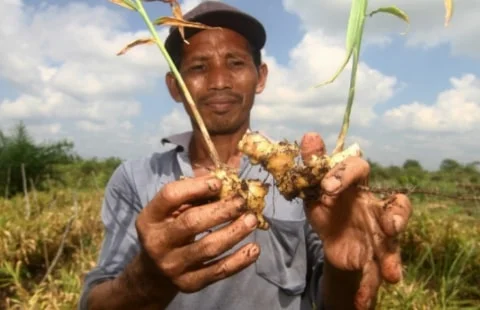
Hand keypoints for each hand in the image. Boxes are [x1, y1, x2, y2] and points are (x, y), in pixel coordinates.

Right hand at [135, 174, 259, 293]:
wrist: (153, 273)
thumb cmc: (169, 230)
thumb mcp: (170, 212)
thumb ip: (192, 196)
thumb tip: (226, 182)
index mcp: (150, 218)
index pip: (170, 196)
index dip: (196, 187)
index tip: (219, 183)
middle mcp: (157, 242)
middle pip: (191, 222)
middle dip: (221, 210)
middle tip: (242, 202)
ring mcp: (172, 265)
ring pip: (208, 247)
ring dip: (234, 232)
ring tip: (252, 220)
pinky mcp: (188, 283)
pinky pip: (218, 271)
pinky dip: (239, 260)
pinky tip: (254, 249)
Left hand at [300, 133, 412, 309]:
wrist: (331, 240)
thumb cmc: (326, 207)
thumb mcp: (312, 189)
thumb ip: (311, 166)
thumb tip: (310, 135)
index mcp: (356, 186)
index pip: (359, 169)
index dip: (345, 173)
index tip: (326, 186)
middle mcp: (374, 208)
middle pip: (394, 208)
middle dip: (396, 217)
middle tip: (389, 226)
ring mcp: (378, 235)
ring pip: (393, 245)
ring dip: (394, 259)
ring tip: (392, 275)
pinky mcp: (373, 259)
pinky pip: (374, 274)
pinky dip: (368, 288)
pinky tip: (360, 300)